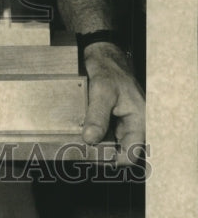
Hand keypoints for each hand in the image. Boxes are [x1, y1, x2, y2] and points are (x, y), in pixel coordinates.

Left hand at [82, 41, 145, 164]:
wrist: (102, 56)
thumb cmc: (110, 71)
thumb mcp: (103, 92)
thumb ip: (97, 116)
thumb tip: (90, 139)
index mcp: (139, 121)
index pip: (132, 153)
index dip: (115, 160)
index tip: (97, 159)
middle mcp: (132, 125)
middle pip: (118, 150)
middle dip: (102, 153)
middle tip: (83, 153)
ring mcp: (120, 122)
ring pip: (108, 142)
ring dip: (95, 143)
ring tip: (78, 143)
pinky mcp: (109, 119)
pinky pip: (101, 132)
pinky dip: (91, 133)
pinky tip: (79, 132)